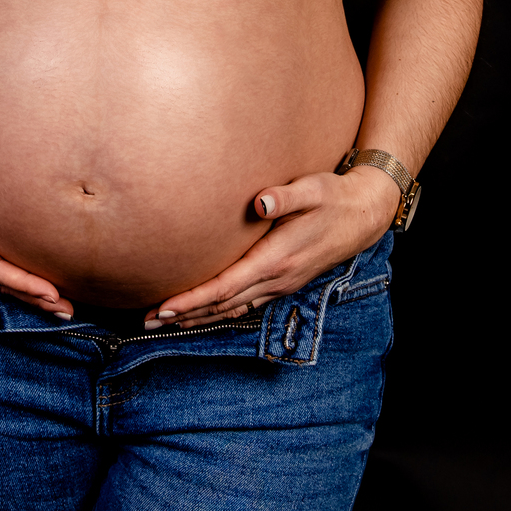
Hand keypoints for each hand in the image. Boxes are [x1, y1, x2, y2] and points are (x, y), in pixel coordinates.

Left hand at [147, 166, 399, 329]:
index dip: (193, 299)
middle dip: (184, 314)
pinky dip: (219, 312)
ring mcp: (280, 285)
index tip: (164, 307)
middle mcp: (276, 279)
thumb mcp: (312, 189)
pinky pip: (244, 304)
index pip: (225, 286)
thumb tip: (260, 202)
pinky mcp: (282, 283)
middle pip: (222, 304)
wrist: (363, 215)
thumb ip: (285, 196)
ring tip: (164, 322)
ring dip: (198, 317)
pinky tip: (203, 313)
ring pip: (231, 309)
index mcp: (276, 259)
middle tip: (147, 320)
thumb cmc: (333, 196)